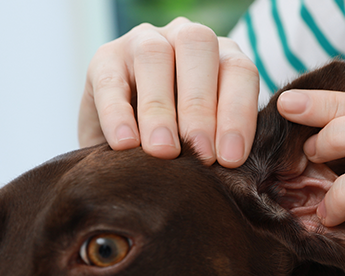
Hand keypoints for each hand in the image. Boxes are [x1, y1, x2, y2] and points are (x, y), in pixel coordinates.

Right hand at [78, 18, 259, 165]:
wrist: (130, 142)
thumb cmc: (185, 144)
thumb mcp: (211, 141)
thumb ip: (225, 145)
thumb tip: (234, 169)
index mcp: (223, 55)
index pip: (239, 71)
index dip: (238, 114)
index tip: (230, 159)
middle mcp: (186, 38)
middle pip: (198, 49)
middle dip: (201, 107)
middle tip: (202, 156)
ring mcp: (144, 41)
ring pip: (153, 56)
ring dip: (161, 108)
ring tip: (163, 152)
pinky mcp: (104, 57)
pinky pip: (110, 80)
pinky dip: (117, 113)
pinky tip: (125, 144)